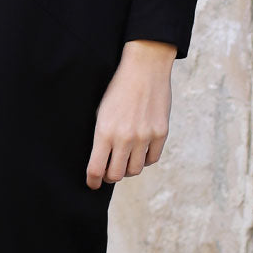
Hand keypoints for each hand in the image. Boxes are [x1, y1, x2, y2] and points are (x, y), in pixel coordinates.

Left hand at [86, 39, 175, 187]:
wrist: (144, 68)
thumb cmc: (118, 89)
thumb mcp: (101, 112)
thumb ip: (101, 137)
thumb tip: (101, 161)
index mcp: (105, 132)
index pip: (96, 169)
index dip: (93, 181)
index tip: (92, 184)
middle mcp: (125, 137)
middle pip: (116, 175)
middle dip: (109, 177)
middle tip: (108, 173)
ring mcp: (145, 136)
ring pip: (135, 170)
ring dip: (128, 169)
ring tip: (124, 161)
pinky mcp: (161, 133)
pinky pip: (152, 159)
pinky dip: (144, 160)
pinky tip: (139, 152)